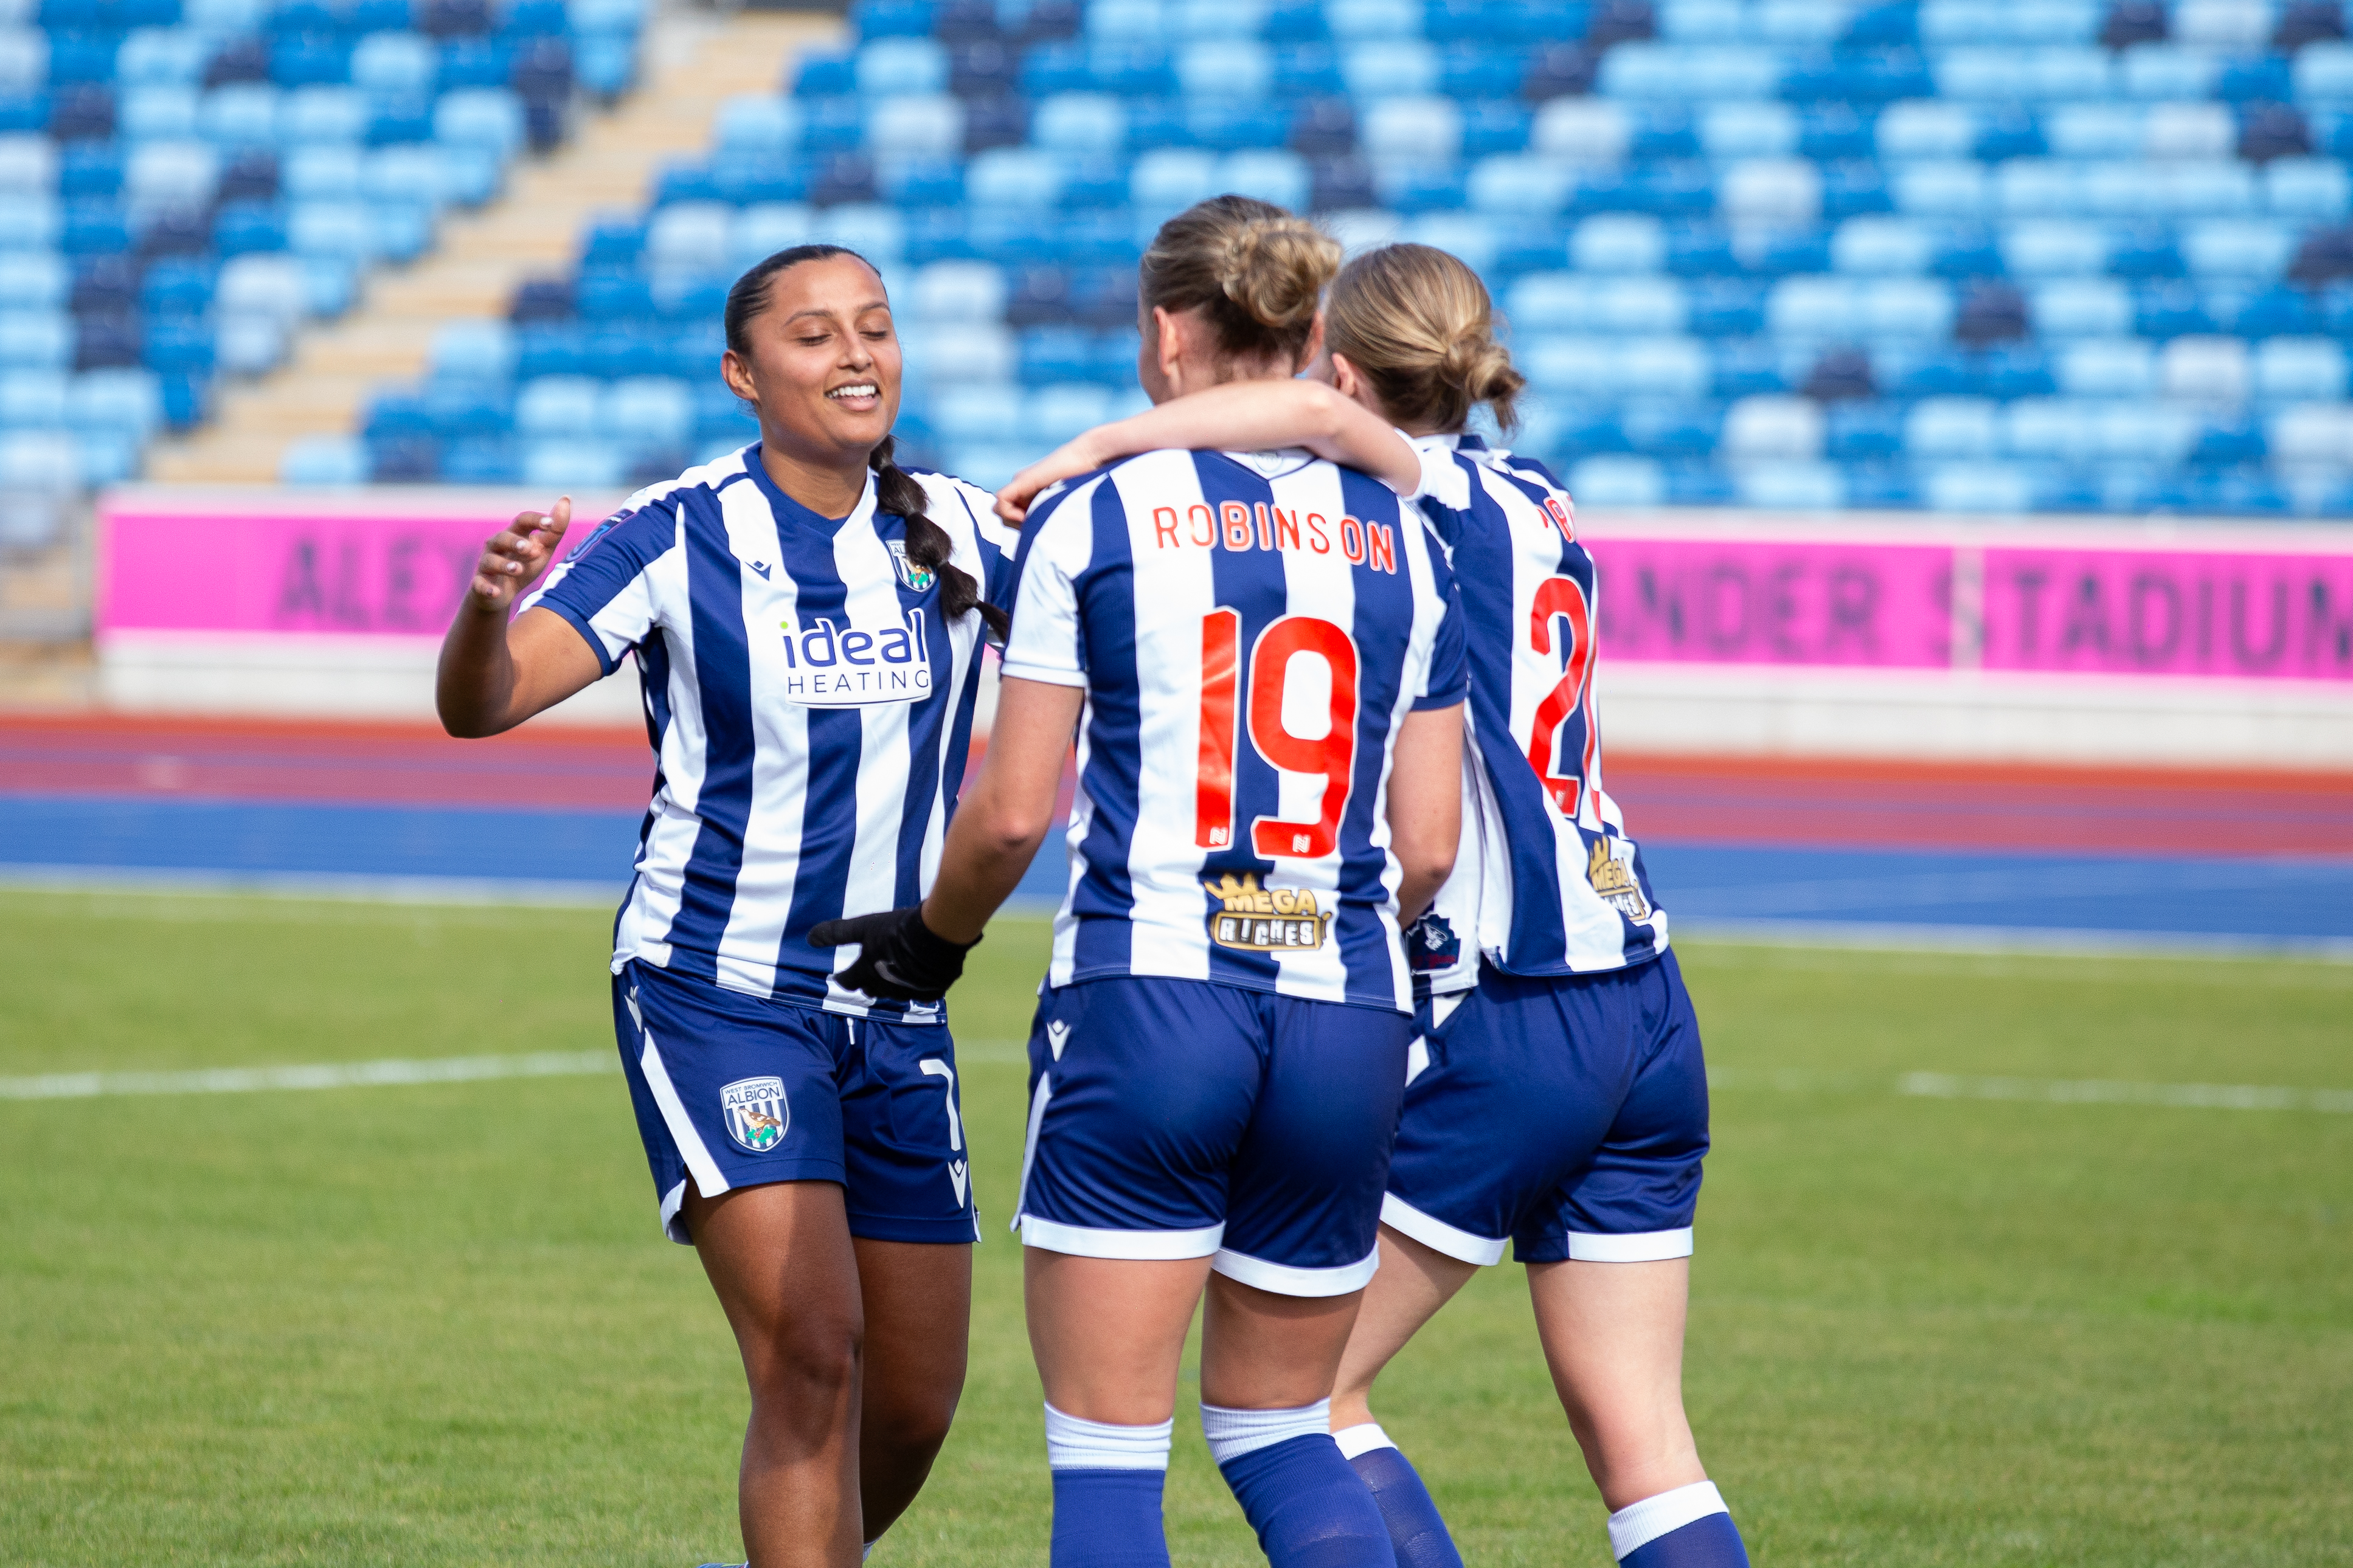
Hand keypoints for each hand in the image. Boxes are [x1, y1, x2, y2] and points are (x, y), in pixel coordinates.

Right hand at [465, 496, 571, 613]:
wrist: (501, 594)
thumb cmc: (524, 565)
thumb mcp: (543, 549)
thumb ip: (555, 529)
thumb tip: (566, 498)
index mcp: (514, 535)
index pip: (522, 521)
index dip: (535, 520)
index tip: (549, 523)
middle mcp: (497, 546)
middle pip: (502, 538)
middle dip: (515, 542)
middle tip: (530, 549)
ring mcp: (486, 564)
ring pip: (490, 560)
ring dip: (504, 565)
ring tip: (518, 569)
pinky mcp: (480, 584)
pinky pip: (480, 584)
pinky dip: (486, 588)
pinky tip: (495, 592)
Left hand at [808, 905, 980, 1000]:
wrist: (938, 936)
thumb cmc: (897, 930)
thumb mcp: (864, 927)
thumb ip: (837, 933)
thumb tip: (809, 938)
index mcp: (867, 973)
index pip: (847, 981)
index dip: (842, 978)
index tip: (839, 977)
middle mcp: (885, 987)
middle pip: (870, 990)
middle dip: (866, 983)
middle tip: (865, 975)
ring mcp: (908, 991)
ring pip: (894, 993)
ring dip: (890, 985)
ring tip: (892, 974)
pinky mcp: (931, 990)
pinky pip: (919, 992)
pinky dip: (915, 985)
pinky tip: (919, 976)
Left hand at [993, 437, 1102, 526]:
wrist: (1090, 460)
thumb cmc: (1085, 485)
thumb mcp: (1061, 509)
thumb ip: (1045, 520)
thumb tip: (1032, 537)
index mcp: (1032, 497)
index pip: (1010, 519)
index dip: (1021, 529)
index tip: (1039, 530)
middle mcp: (1023, 490)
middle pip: (1003, 517)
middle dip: (1016, 526)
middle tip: (1037, 525)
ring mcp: (1021, 484)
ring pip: (999, 510)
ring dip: (1013, 520)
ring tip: (1035, 519)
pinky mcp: (1021, 480)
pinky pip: (1001, 500)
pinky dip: (1009, 512)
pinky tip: (1026, 515)